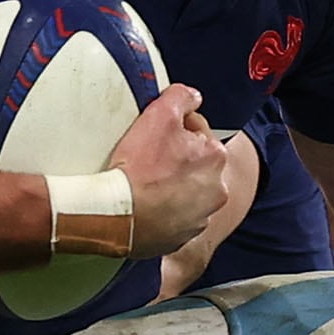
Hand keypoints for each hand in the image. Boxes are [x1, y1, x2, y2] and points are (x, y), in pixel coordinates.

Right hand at [107, 84, 228, 254]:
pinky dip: (163, 212)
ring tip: (145, 185)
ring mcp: (200, 217)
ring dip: (171, 187)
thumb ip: (181, 97)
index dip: (172, 129)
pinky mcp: (182, 238)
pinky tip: (145, 206)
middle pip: (194, 164)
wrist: (117, 216)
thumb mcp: (159, 115)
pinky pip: (174, 218)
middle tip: (148, 161)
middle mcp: (216, 190)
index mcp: (215, 157)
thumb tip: (193, 97)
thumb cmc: (138, 168)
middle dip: (176, 160)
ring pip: (186, 193)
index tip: (154, 136)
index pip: (196, 131)